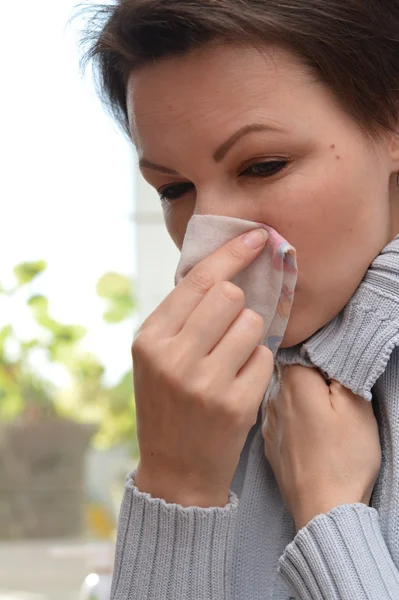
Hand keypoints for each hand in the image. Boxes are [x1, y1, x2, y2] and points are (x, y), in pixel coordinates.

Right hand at [133, 228, 273, 506]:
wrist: (176, 470)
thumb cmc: (167, 405)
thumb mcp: (155, 358)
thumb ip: (180, 317)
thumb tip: (224, 270)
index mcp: (149, 339)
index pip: (198, 279)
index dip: (232, 252)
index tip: (257, 236)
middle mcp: (173, 358)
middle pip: (228, 294)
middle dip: (237, 303)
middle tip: (229, 325)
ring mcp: (204, 383)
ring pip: (251, 322)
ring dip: (249, 333)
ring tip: (232, 357)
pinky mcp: (235, 404)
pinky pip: (264, 357)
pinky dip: (257, 363)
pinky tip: (240, 380)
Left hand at [261, 365, 381, 530]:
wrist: (323, 509)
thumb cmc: (344, 459)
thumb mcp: (357, 407)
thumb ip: (340, 372)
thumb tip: (328, 356)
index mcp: (293, 382)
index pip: (299, 349)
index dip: (319, 356)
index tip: (333, 372)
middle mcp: (272, 398)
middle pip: (290, 371)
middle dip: (310, 377)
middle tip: (332, 397)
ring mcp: (266, 422)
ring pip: (284, 396)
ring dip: (301, 400)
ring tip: (323, 421)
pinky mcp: (267, 444)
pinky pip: (280, 419)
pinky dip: (293, 421)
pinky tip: (310, 437)